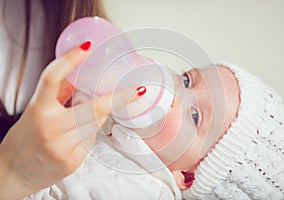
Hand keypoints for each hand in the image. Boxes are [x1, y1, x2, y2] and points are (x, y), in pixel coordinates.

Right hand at [0, 43, 137, 198]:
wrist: (14, 172)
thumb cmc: (25, 139)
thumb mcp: (36, 110)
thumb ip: (59, 92)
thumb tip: (80, 75)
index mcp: (38, 110)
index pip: (52, 78)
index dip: (69, 60)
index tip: (86, 48)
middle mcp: (50, 129)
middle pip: (93, 107)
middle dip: (119, 98)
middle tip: (137, 90)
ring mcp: (62, 147)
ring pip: (96, 124)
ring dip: (97, 118)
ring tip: (78, 122)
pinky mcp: (72, 162)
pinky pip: (92, 141)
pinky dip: (89, 134)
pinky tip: (74, 139)